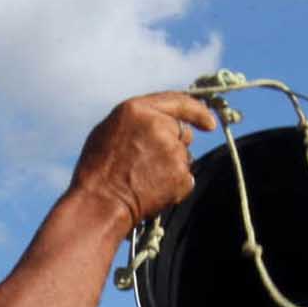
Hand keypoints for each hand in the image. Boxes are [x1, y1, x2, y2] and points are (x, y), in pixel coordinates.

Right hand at [69, 92, 219, 228]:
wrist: (100, 204)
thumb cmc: (98, 170)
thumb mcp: (109, 130)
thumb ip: (139, 120)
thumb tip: (161, 122)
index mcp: (137, 110)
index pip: (177, 102)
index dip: (197, 111)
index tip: (209, 122)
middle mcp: (159, 126)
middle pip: (182, 132)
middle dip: (174, 145)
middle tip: (151, 163)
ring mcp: (172, 151)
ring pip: (183, 157)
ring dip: (171, 166)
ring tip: (145, 179)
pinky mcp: (181, 175)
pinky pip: (185, 178)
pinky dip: (174, 186)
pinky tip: (152, 190)